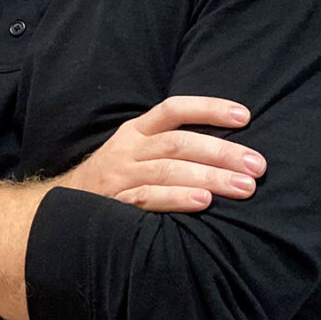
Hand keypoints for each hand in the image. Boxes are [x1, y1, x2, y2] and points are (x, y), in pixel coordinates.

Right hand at [54, 94, 264, 212]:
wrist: (63, 210)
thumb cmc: (115, 181)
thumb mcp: (136, 154)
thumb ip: (171, 148)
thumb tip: (229, 152)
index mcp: (137, 131)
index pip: (174, 109)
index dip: (209, 109)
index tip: (245, 117)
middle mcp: (128, 148)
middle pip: (179, 143)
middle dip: (222, 152)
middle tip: (257, 166)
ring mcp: (119, 175)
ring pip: (168, 169)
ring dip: (209, 177)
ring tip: (243, 188)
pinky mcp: (114, 202)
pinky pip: (148, 197)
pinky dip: (177, 198)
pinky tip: (203, 202)